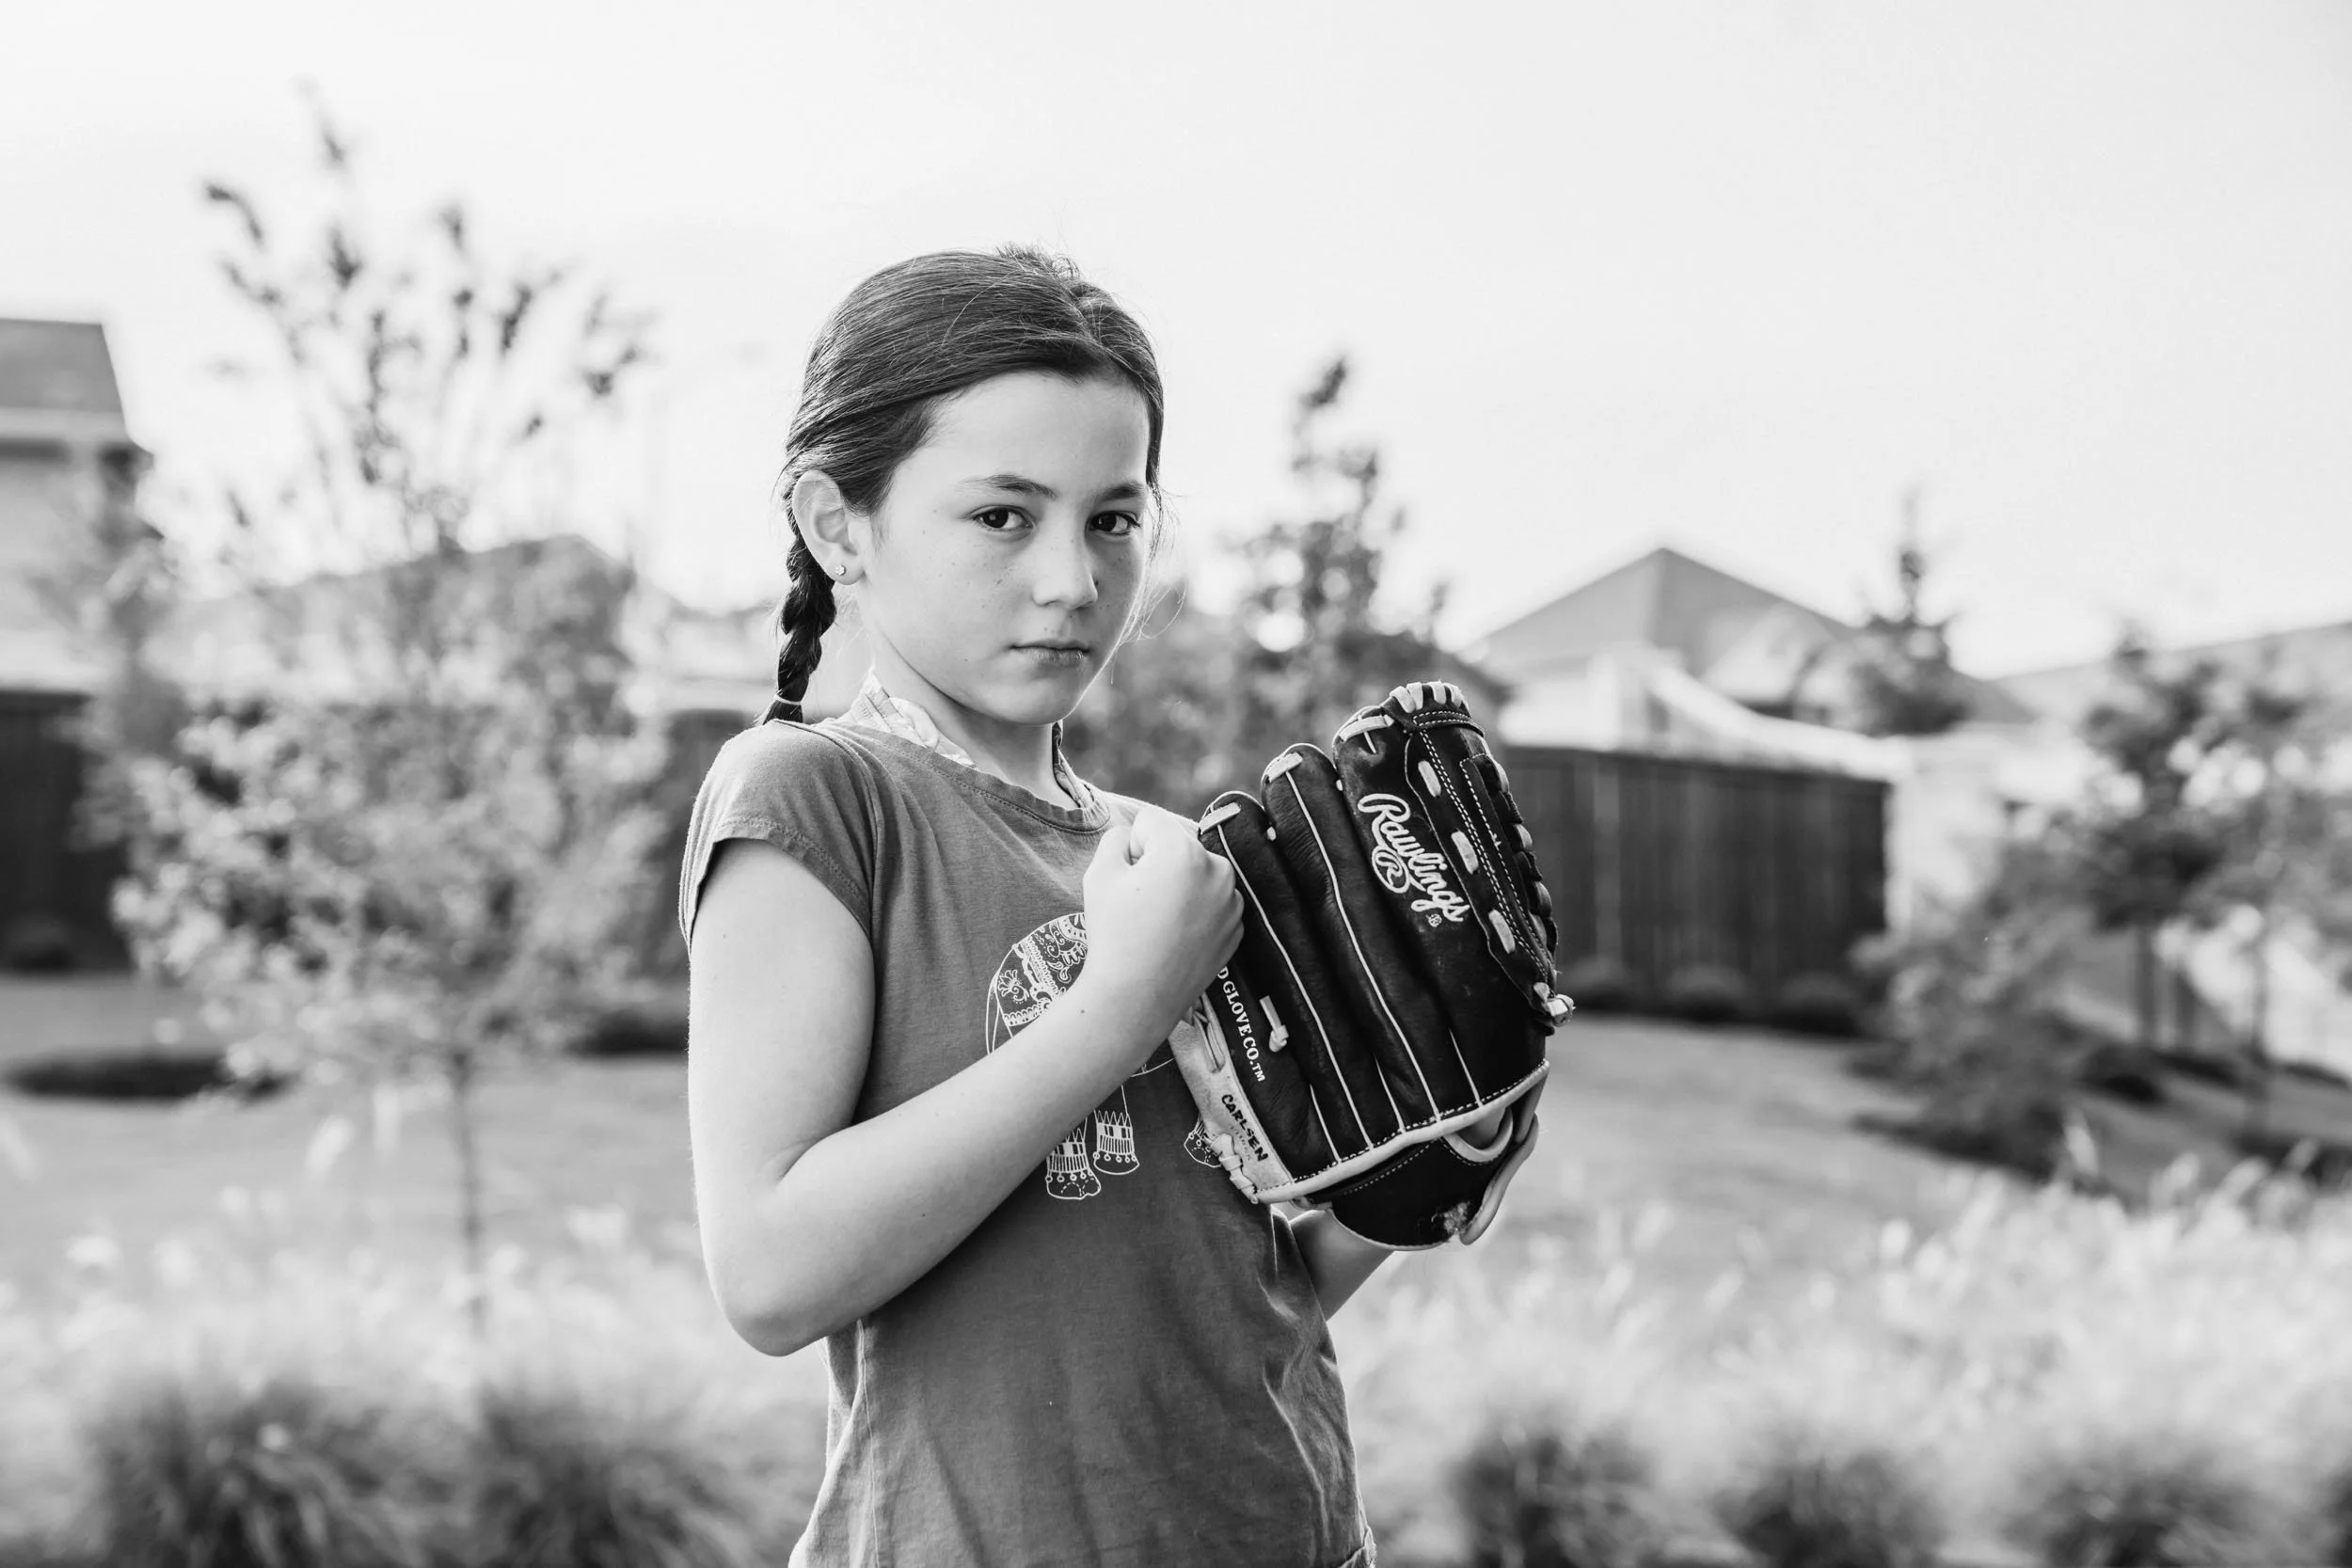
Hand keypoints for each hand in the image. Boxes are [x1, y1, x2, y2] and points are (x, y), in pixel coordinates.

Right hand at [1081, 806, 1243, 1047]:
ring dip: (1181, 886)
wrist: (1137, 998)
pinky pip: (1212, 903)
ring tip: (1158, 922)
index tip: (1128, 879)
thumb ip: (1116, 838)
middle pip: (1179, 847)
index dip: (1131, 847)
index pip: (1151, 823)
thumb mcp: (1099, 874)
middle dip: (1159, 865)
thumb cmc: (1114, 934)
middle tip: (1141, 904)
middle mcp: (1217, 870)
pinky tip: (1176, 936)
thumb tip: (1134, 835)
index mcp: (1184, 851)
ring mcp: (1232, 901)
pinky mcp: (1236, 928)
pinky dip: (1196, 912)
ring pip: (1198, 874)